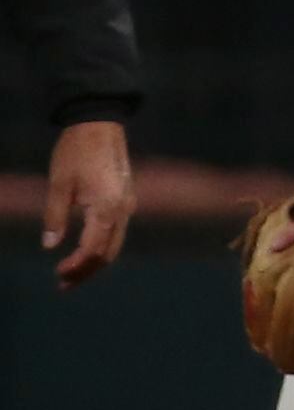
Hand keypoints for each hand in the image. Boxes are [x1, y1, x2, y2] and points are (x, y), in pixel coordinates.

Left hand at [42, 118, 133, 287]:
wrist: (100, 125)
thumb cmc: (76, 152)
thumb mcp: (58, 184)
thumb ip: (54, 216)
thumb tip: (50, 246)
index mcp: (106, 209)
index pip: (93, 249)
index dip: (76, 266)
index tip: (57, 275)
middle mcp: (123, 212)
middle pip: (108, 253)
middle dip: (86, 271)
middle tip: (63, 284)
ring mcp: (128, 207)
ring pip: (115, 245)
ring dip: (94, 262)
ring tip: (72, 273)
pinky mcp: (126, 201)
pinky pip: (117, 233)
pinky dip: (101, 248)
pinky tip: (85, 250)